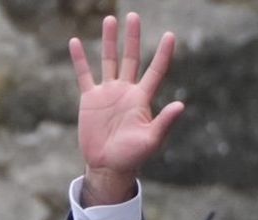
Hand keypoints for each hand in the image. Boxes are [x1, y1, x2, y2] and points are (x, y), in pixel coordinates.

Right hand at [68, 13, 184, 205]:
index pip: (156, 70)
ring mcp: (108, 93)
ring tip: (110, 19)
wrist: (109, 165)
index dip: (163, 54)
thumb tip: (182, 105)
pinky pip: (84, 75)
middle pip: (131, 58)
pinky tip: (75, 42)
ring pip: (108, 61)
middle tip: (133, 16)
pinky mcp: (90, 99)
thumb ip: (165, 121)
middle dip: (132, 37)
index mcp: (143, 99)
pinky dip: (80, 59)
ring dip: (109, 41)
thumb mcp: (152, 140)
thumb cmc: (133, 156)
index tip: (170, 35)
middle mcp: (126, 91)